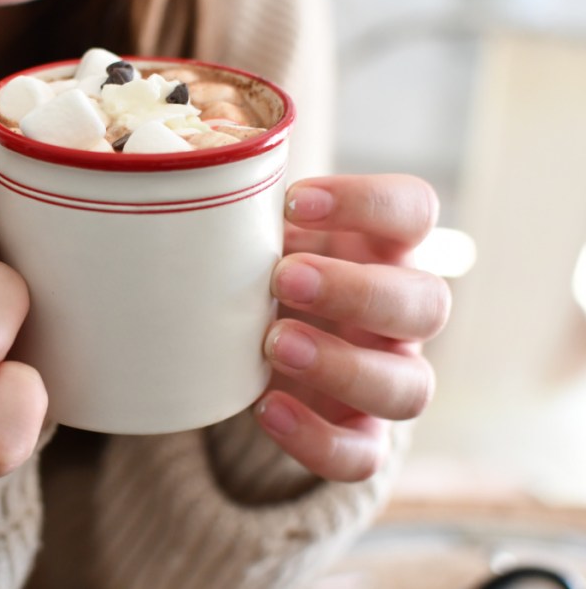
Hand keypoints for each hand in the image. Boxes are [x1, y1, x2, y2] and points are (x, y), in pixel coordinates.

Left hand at [255, 174, 450, 481]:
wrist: (257, 345)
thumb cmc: (263, 271)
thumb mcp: (262, 235)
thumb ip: (250, 212)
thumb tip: (197, 168)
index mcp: (385, 249)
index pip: (414, 211)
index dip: (367, 202)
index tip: (293, 201)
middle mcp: (401, 315)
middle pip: (428, 303)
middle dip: (356, 291)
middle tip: (283, 277)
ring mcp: (388, 377)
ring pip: (411, 388)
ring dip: (343, 366)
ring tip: (273, 344)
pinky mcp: (361, 434)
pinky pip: (364, 455)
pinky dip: (318, 439)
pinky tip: (266, 408)